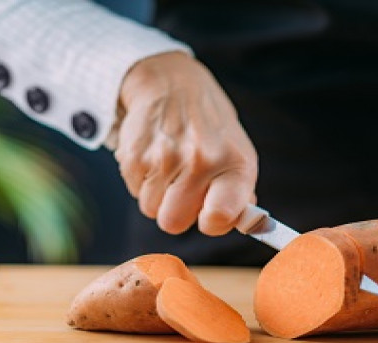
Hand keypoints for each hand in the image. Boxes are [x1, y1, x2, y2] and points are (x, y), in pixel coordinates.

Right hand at [108, 51, 257, 235]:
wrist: (172, 83)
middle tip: (184, 187)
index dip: (212, 223)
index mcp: (234, 164)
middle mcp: (201, 161)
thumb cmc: (210, 126)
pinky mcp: (135, 156)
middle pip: (173, 223)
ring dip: (158, 195)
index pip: (220, 217)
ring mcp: (164, 158)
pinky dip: (142, 180)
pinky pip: (134, 191)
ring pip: (150, 209)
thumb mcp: (238, 152)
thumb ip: (240, 192)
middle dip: (177, 210)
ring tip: (170, 166)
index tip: (210, 214)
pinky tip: (155, 156)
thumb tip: (243, 223)